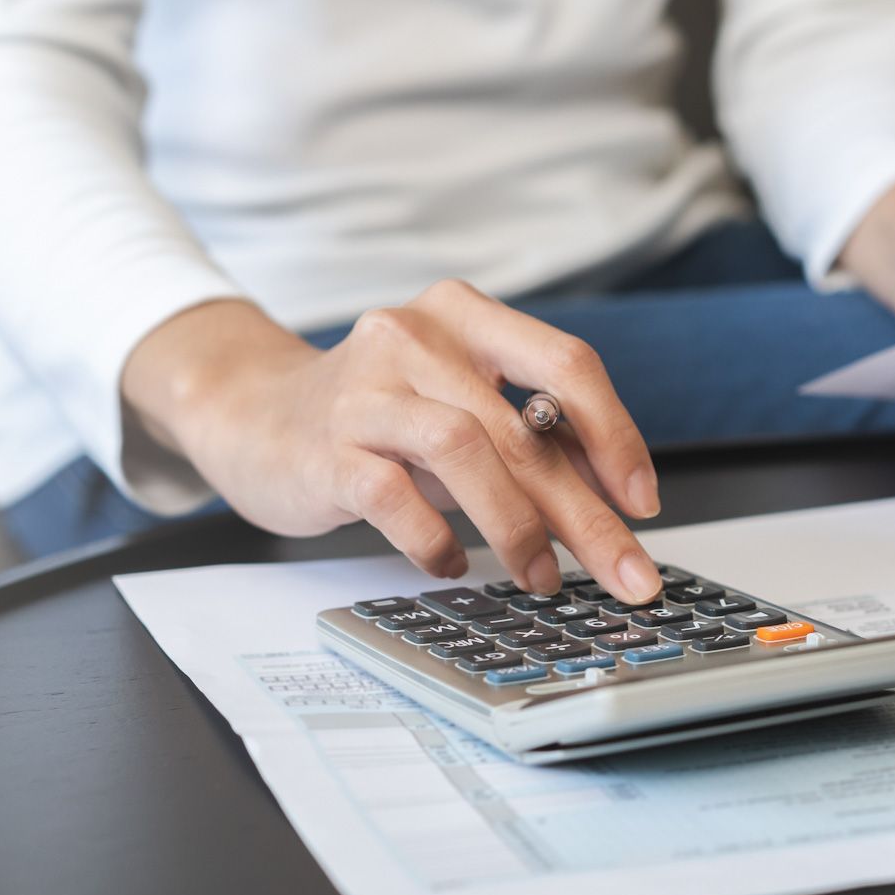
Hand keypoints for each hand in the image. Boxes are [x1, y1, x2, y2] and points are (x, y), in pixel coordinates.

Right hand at [122, 281, 662, 599]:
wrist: (251, 414)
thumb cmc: (379, 416)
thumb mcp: (459, 403)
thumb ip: (528, 435)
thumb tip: (614, 501)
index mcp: (466, 317)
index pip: (567, 364)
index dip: (615, 437)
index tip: (642, 503)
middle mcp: (417, 338)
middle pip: (526, 429)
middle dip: (587, 514)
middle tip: (627, 576)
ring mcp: (367, 390)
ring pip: (467, 452)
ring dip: (518, 528)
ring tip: (540, 577)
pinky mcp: (324, 448)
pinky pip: (395, 498)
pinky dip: (436, 540)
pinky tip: (449, 563)